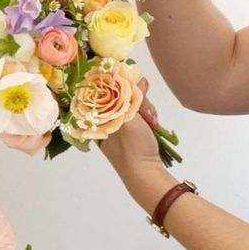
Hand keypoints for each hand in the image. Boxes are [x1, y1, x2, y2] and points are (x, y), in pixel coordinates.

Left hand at [99, 80, 176, 213]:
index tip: (132, 84)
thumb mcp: (128, 117)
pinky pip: (140, 112)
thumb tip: (135, 77)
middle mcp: (104, 117)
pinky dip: (148, 116)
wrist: (145, 172)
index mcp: (95, 115)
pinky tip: (154, 124)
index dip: (118, 83)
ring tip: (152, 122)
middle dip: (139, 100)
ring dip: (146, 109)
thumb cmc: (131, 147)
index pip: (102, 88)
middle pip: (121, 93)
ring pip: (133, 101)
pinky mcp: (131, 128)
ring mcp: (118, 122)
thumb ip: (129, 95)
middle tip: (147, 114)